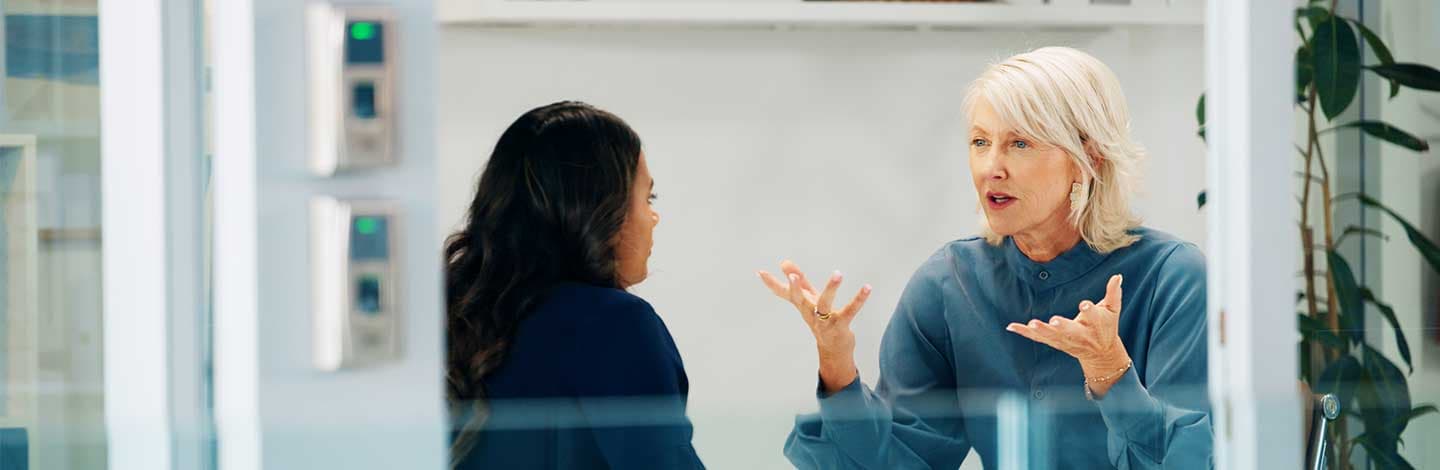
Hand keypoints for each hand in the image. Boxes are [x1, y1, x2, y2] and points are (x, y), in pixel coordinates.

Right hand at [758, 260, 871, 393]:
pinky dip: (859, 299)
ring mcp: (824, 321)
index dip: (771, 283)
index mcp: (802, 305)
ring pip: (825, 305)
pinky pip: (850, 311)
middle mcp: (810, 313)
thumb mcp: (809, 298)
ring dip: (831, 289)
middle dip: (796, 288)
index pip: (784, 293)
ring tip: (838, 273)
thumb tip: (784, 262)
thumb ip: (799, 280)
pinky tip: (867, 287)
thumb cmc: (820, 319)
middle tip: (793, 276)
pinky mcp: (840, 325)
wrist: (833, 349)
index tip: (760, 272)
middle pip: (800, 300)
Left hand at [1005, 274, 1131, 396]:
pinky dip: (1024, 333)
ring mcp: (1066, 340)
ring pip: (1052, 336)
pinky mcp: (1054, 342)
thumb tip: (1117, 276)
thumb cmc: (1106, 327)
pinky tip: (1011, 326)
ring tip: (1032, 324)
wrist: (1101, 354)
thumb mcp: (1113, 311)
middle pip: (1071, 331)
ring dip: (1041, 331)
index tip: (1084, 306)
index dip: (1090, 311)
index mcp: (1096, 324)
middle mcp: (1081, 334)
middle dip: (1063, 327)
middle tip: (1054, 322)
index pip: (1094, 316)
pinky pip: (1038, 338)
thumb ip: (1113, 293)